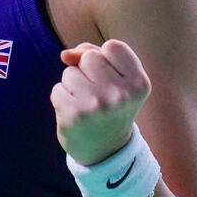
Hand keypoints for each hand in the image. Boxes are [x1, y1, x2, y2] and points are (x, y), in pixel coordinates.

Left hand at [51, 41, 150, 165]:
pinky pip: (57, 89)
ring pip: (70, 72)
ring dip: (72, 85)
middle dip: (87, 70)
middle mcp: (121, 94)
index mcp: (139, 83)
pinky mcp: (75, 115)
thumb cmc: (110, 105)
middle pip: (89, 57)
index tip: (111, 77)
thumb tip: (65, 55)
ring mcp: (97, 105)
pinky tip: (75, 113)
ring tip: (86, 103)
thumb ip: (94, 54)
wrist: (105, 150)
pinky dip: (61, 98)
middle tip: (97, 93)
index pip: (113, 46)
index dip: (105, 57)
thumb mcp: (116, 79)